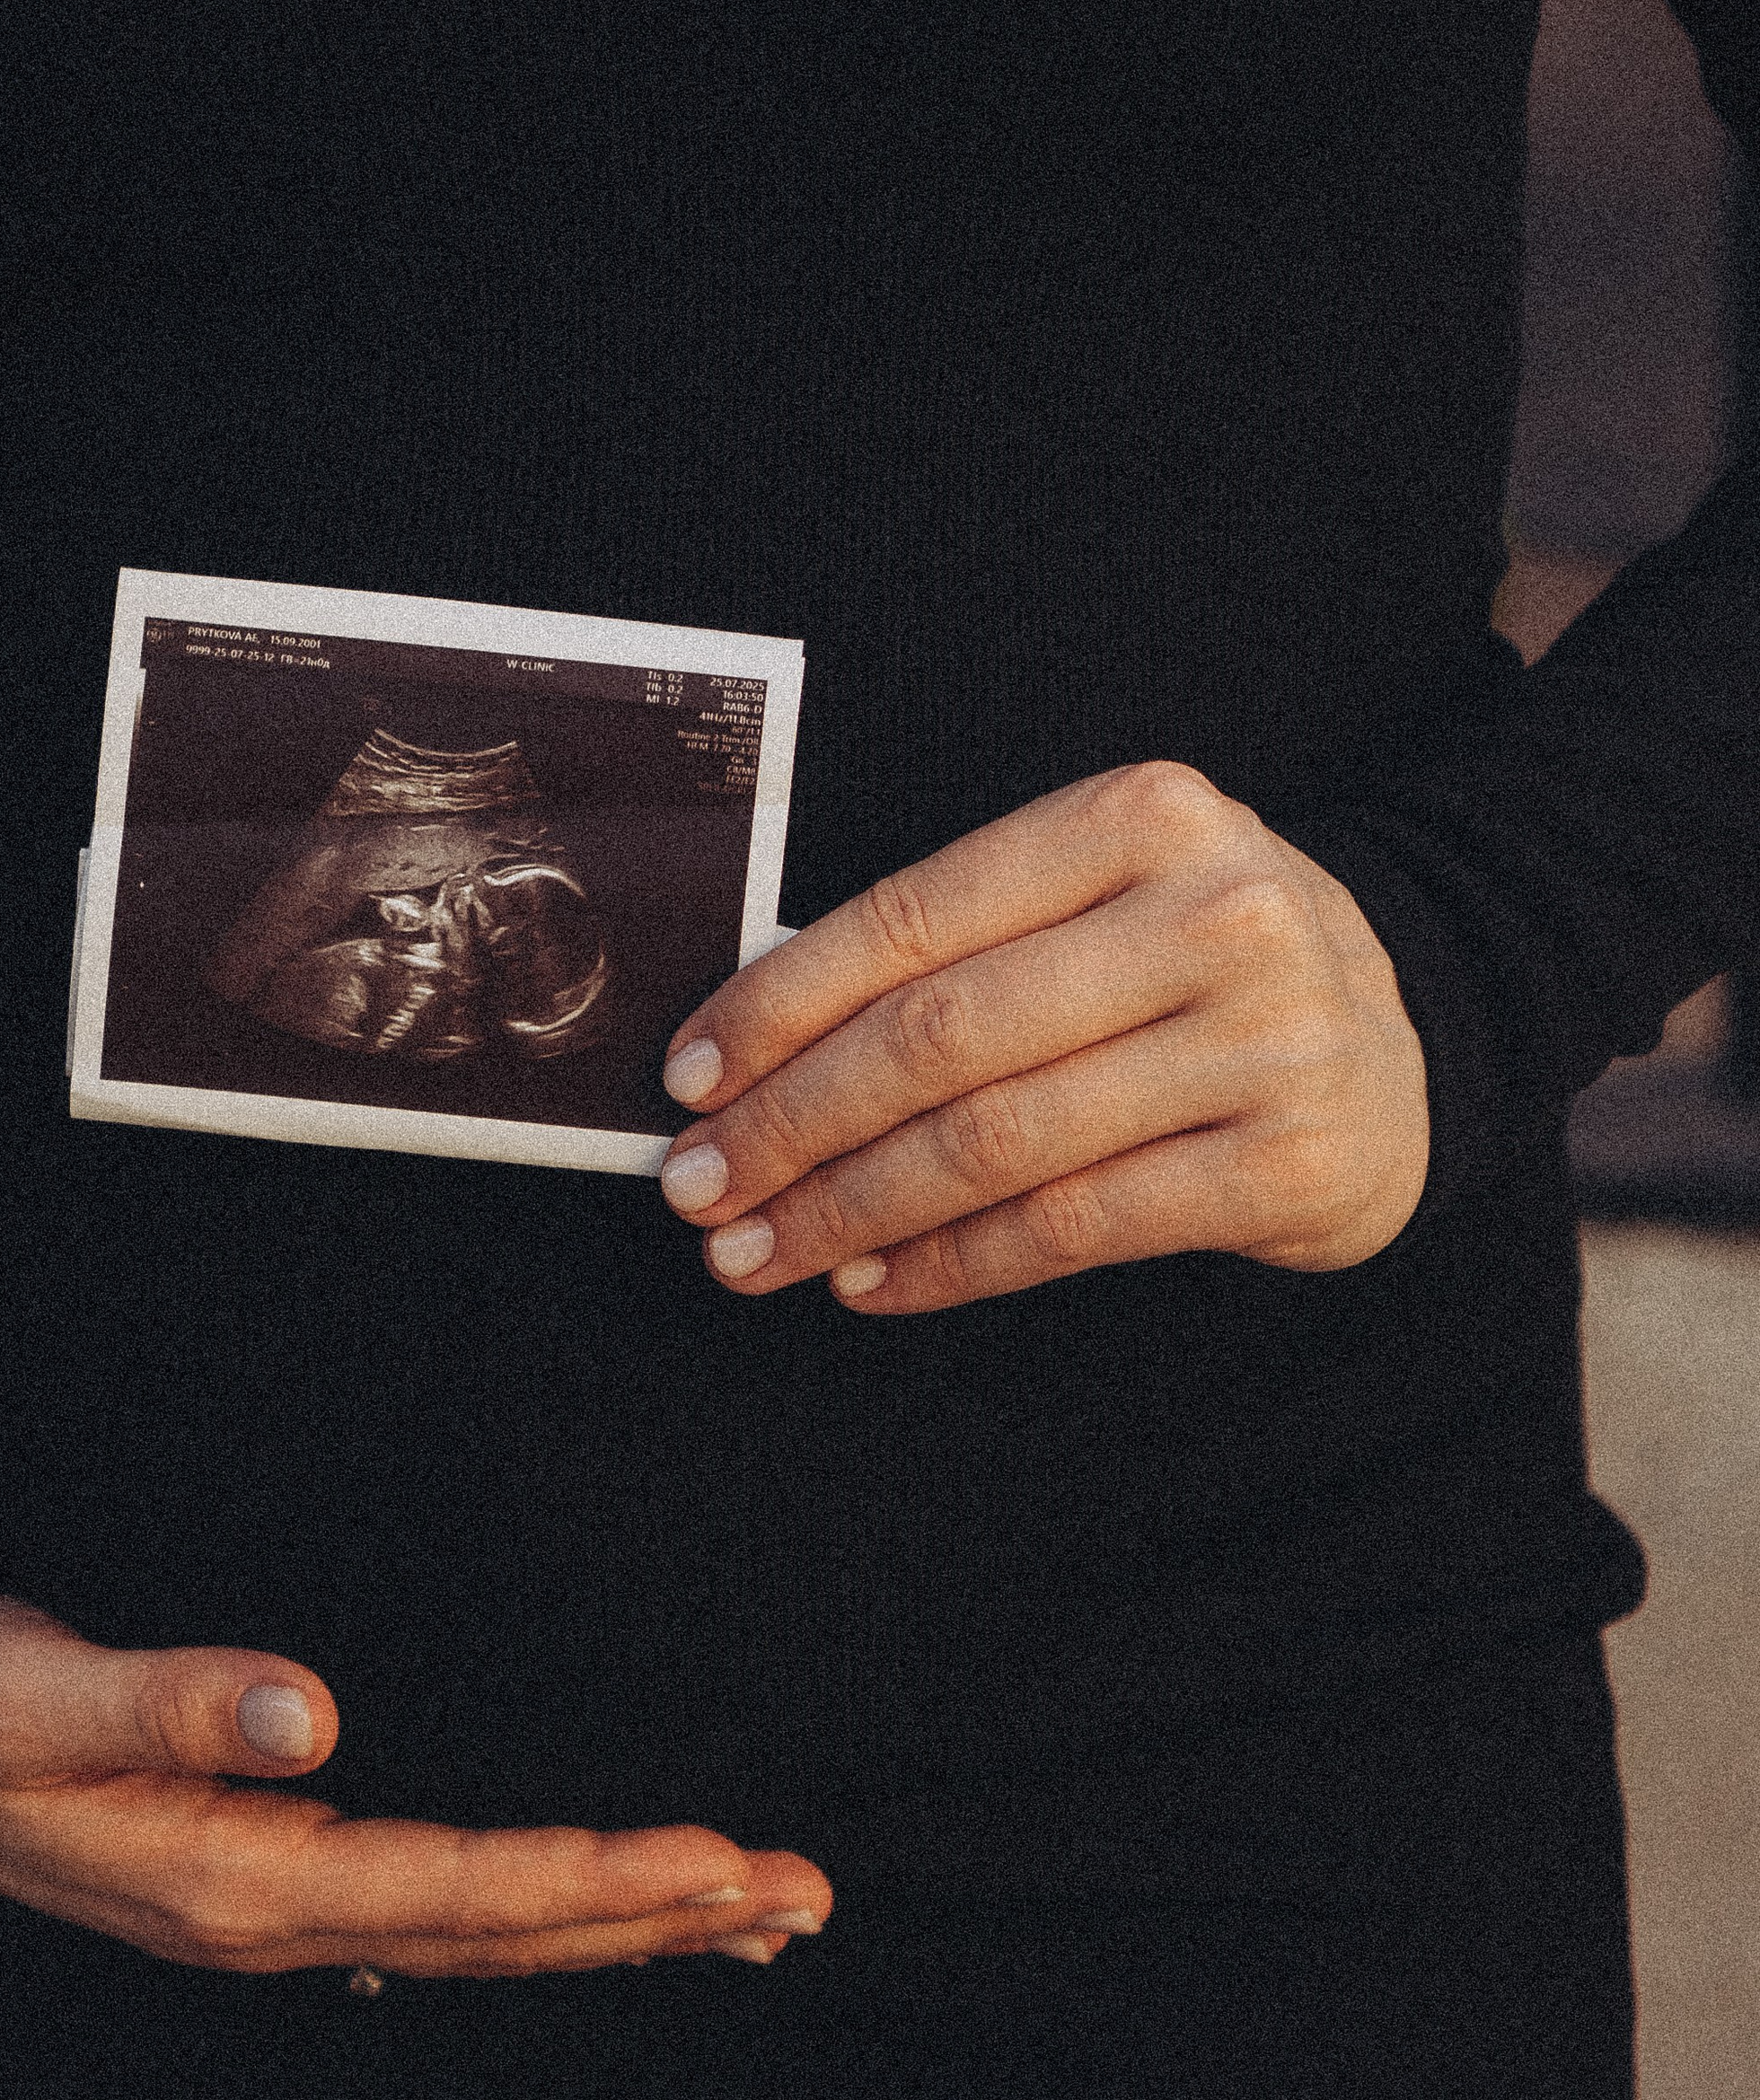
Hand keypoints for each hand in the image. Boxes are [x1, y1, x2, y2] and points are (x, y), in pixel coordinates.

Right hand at [0, 1595, 831, 1977]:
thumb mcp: (32, 1690)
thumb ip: (164, 1693)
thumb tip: (310, 1706)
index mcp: (238, 1880)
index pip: (455, 1890)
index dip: (590, 1880)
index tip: (710, 1857)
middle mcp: (285, 1914)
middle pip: (508, 1930)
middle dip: (658, 1915)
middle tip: (800, 1892)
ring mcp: (295, 1907)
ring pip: (499, 1931)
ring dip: (635, 1923)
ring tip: (769, 1909)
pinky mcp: (299, 1874)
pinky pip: (459, 1907)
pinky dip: (564, 1908)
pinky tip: (637, 1906)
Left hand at [658, 760, 1428, 1314]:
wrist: (1409, 1034)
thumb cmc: (1199, 962)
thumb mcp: (1104, 897)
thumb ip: (960, 946)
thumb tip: (752, 1047)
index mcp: (1142, 815)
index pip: (914, 915)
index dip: (781, 1003)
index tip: (690, 1075)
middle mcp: (1215, 915)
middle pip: (944, 1037)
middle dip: (793, 1122)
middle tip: (701, 1186)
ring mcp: (1267, 1042)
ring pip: (998, 1144)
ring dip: (851, 1210)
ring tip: (759, 1253)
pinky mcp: (1291, 1164)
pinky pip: (1076, 1228)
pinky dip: (952, 1265)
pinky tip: (873, 1284)